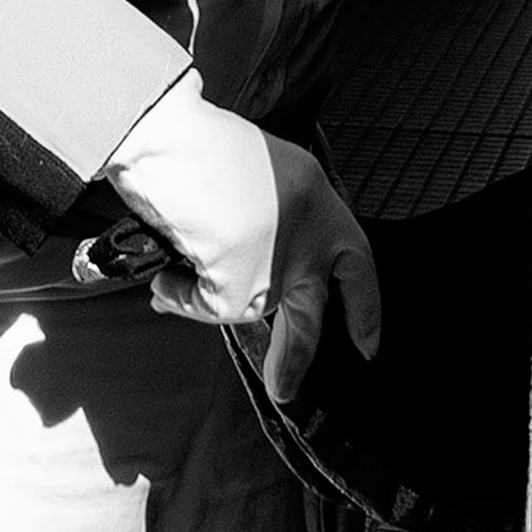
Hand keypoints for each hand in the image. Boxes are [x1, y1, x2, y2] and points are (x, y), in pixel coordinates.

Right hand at [103, 69, 380, 399]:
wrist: (174, 140)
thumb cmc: (208, 143)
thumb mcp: (266, 169)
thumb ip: (274, 216)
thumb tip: (247, 255)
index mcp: (324, 207)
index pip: (358, 267)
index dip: (364, 309)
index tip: (368, 346)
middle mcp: (310, 247)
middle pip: (307, 324)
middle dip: (294, 361)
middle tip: (285, 391)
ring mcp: (276, 275)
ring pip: (242, 306)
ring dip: (205, 297)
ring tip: (169, 285)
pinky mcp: (240, 294)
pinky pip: (205, 307)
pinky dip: (179, 297)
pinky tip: (163, 282)